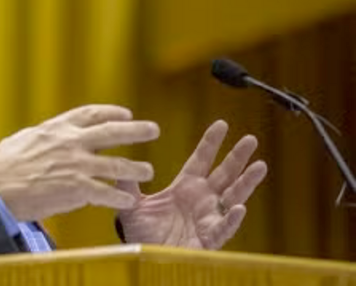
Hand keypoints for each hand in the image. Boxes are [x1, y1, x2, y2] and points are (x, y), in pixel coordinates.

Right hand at [0, 105, 159, 221]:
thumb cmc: (3, 166)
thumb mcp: (24, 139)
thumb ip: (44, 136)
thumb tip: (49, 136)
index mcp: (57, 128)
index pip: (91, 114)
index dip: (111, 113)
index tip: (125, 114)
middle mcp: (71, 143)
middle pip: (112, 132)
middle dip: (136, 130)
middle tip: (153, 130)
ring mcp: (76, 166)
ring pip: (116, 165)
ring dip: (135, 168)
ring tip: (148, 170)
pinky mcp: (77, 190)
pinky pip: (107, 193)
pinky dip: (120, 198)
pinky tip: (129, 201)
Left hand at [116, 120, 267, 248]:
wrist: (144, 257)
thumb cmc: (142, 233)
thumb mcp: (132, 204)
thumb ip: (128, 184)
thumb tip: (120, 161)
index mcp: (185, 187)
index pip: (201, 160)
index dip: (211, 143)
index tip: (222, 124)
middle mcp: (201, 199)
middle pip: (224, 174)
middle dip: (237, 157)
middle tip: (250, 139)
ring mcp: (208, 218)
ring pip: (232, 197)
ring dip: (246, 182)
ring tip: (260, 166)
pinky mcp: (208, 238)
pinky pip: (223, 228)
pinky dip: (231, 219)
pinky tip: (239, 207)